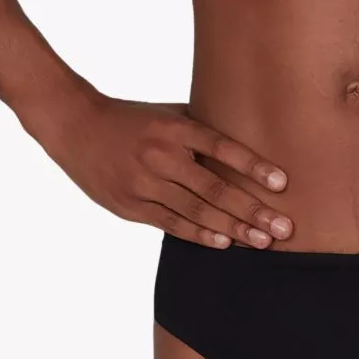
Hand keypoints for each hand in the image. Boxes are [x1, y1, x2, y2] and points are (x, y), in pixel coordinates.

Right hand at [28, 89, 293, 247]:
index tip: (282, 183)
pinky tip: (223, 244)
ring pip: (196, 211)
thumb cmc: (132, 120)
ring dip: (233, 229)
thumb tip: (248, 140)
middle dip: (253, 211)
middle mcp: (160, 155)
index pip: (221, 147)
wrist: (74, 127)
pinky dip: (199, 235)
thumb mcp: (167, 115)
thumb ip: (202, 130)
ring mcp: (144, 183)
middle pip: (214, 188)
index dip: (252, 166)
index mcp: (174, 129)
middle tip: (284, 229)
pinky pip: (171, 224)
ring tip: (263, 242)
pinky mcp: (130, 205)